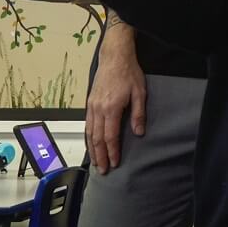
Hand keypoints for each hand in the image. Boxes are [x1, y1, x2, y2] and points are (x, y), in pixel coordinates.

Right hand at [85, 27, 146, 172]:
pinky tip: (90, 144)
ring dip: (92, 149)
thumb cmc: (128, 73)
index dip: (112, 151)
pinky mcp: (90, 102)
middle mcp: (99, 109)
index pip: (110, 136)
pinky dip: (88, 137)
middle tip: (104, 169)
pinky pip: (87, 124)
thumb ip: (138, 114)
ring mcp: (92, 106)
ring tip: (96, 162)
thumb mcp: (140, 93)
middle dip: (100, 156)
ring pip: (89, 132)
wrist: (115, 57)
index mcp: (112, 108)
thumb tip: (139, 133)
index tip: (115, 162)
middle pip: (97, 138)